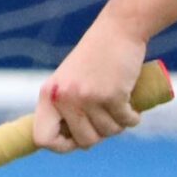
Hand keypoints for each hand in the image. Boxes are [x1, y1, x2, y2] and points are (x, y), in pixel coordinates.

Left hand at [34, 23, 149, 151]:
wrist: (119, 29)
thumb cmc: (96, 57)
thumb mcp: (69, 80)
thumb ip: (65, 107)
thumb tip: (69, 143)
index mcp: (49, 95)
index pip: (43, 138)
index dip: (61, 147)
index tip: (76, 141)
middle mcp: (64, 98)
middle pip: (84, 141)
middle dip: (100, 135)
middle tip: (107, 119)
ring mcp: (88, 97)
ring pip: (108, 132)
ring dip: (119, 125)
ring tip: (120, 108)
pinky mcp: (112, 95)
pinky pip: (126, 122)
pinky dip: (133, 119)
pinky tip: (134, 110)